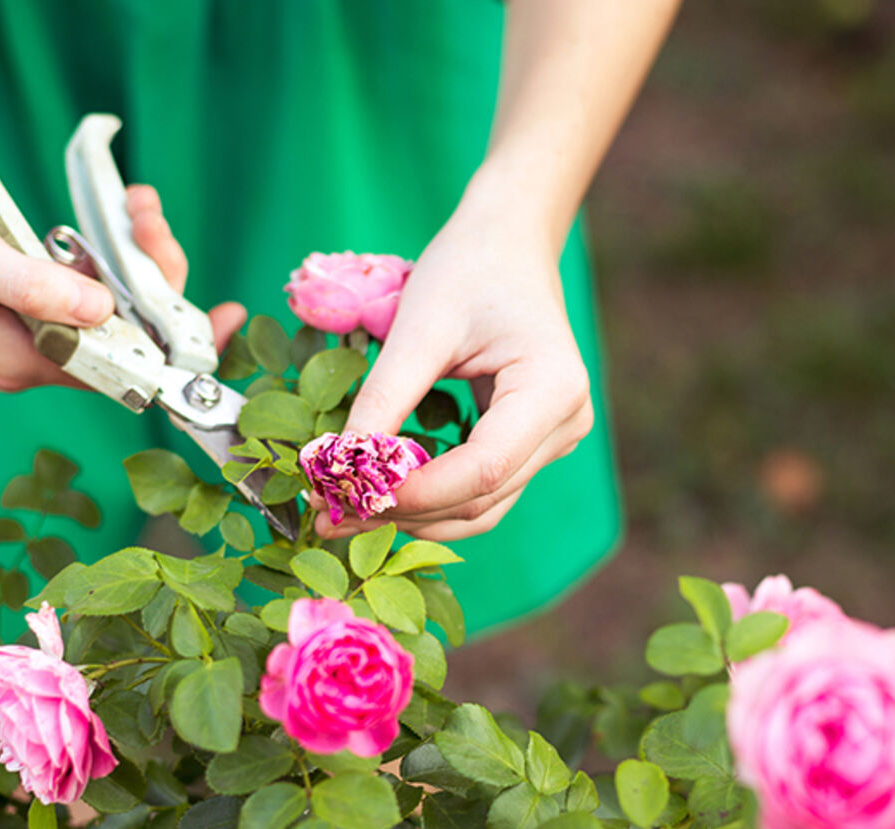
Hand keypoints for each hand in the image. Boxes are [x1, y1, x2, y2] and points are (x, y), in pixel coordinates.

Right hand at [0, 172, 243, 390]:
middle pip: (128, 335)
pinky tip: (118, 214)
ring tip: (136, 202)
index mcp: (22, 361)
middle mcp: (35, 357)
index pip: (123, 370)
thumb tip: (103, 312)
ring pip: (115, 307)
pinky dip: (112, 253)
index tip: (226, 319)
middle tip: (149, 214)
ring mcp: (33, 331)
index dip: (178, 348)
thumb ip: (34, 288)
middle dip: (155, 277)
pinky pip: (92, 288)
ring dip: (137, 257)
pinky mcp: (31, 303)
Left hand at [318, 197, 594, 541]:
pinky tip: (380, 495)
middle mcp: (566, 423)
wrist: (506, 245)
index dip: (418, 492)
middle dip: (405, 510)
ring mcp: (554, 439)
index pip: (484, 468)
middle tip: (329, 515)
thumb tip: (339, 464)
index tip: (350, 496)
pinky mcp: (532, 445)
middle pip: (483, 497)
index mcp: (553, 387)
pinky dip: (431, 499)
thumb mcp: (419, 326)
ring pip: (482, 507)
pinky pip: (481, 490)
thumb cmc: (468, 270)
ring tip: (346, 513)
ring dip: (415, 516)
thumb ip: (385, 397)